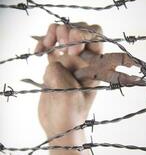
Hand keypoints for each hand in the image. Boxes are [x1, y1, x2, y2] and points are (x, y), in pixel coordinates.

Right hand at [37, 22, 101, 139]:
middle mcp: (84, 60)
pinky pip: (51, 43)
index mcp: (95, 65)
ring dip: (54, 34)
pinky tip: (39, 51)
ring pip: (64, 32)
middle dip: (69, 31)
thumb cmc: (70, 115)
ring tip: (47, 46)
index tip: (73, 51)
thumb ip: (61, 75)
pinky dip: (44, 41)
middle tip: (62, 46)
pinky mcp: (56, 64)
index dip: (85, 35)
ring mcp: (70, 60)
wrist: (58, 125)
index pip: (97, 36)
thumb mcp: (69, 96)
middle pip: (81, 29)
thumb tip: (54, 62)